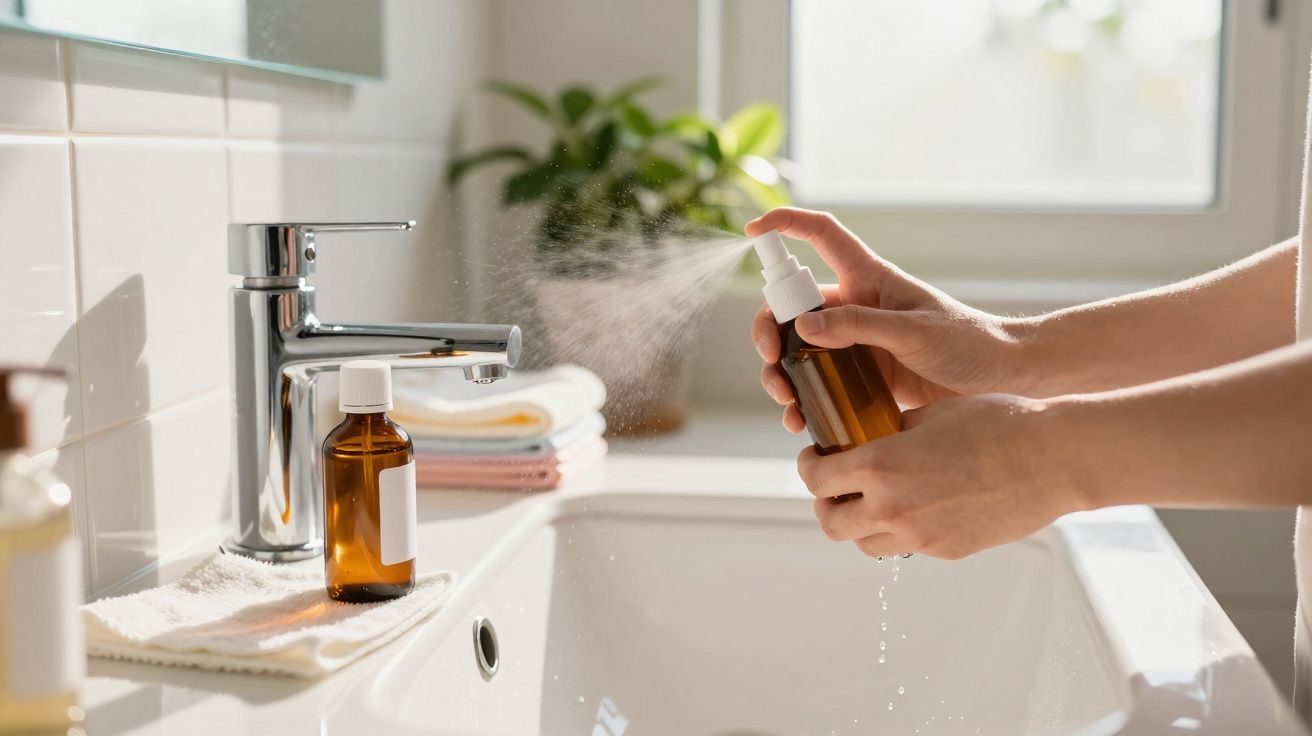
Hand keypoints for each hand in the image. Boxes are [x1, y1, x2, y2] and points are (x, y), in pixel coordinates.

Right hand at [747, 207, 1029, 432]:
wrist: (999, 383)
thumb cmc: (968, 344)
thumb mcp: (914, 332)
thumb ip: (859, 326)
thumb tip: (804, 329)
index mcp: (868, 278)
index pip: (820, 236)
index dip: (786, 225)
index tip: (752, 230)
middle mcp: (853, 306)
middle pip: (790, 306)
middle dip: (769, 333)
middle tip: (773, 362)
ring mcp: (853, 343)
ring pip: (795, 350)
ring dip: (779, 374)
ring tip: (786, 402)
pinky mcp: (858, 377)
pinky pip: (815, 384)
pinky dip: (801, 401)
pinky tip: (799, 420)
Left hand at [796, 393, 1083, 558]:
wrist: (1052, 458)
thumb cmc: (997, 422)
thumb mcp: (932, 413)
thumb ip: (892, 431)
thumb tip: (873, 437)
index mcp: (880, 465)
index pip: (816, 479)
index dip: (809, 467)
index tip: (816, 458)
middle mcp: (891, 507)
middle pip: (830, 521)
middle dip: (825, 502)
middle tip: (835, 485)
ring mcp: (918, 535)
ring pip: (863, 542)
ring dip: (859, 522)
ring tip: (872, 500)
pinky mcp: (946, 550)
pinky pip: (904, 546)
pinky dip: (898, 531)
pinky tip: (915, 507)